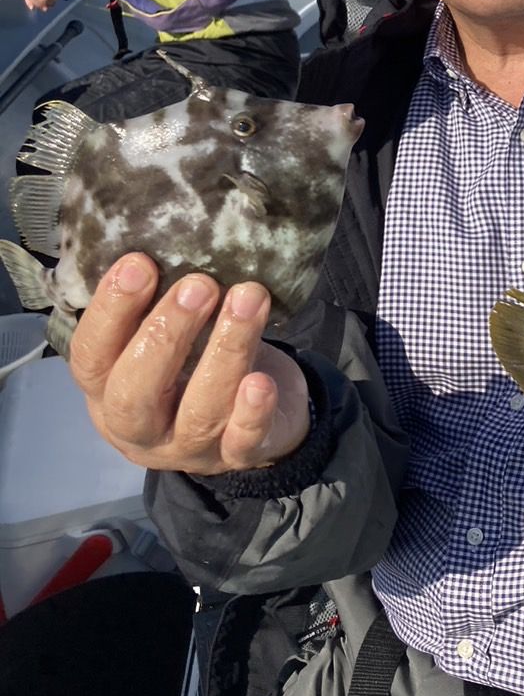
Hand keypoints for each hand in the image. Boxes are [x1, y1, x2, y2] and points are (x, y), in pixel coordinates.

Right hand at [68, 253, 310, 474]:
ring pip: (199, 411)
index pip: (90, 357)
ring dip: (225, 350)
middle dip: (165, 334)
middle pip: (136, 392)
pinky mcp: (237, 458)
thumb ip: (152, 302)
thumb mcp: (163, 336)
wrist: (250, 420)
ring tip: (248, 298)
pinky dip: (251, 413)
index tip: (139, 263)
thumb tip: (157, 237)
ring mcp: (187, 447)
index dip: (110, 311)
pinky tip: (262, 382)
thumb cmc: (193, 359)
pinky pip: (242, 444)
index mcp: (106, 390)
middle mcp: (138, 427)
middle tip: (199, 285)